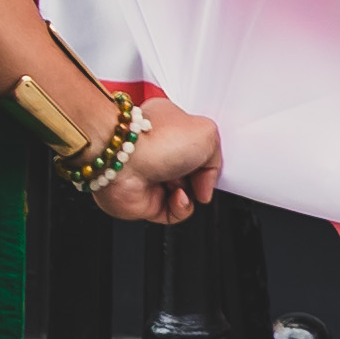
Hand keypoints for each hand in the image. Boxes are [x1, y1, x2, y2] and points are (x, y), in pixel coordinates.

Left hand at [90, 101, 223, 228]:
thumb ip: (216, 158)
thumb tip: (207, 183)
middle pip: (192, 173)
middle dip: (199, 178)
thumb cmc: (154, 138)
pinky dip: (181, 208)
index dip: (207, 157)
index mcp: (171, 126)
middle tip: (200, 176)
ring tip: (184, 186)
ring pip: (185, 195)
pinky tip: (177, 196)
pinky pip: (173, 213)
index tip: (213, 163)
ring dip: (191, 194)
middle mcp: (159, 152)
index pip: (196, 145)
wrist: (122, 160)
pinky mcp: (145, 202)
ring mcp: (151, 177)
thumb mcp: (207, 133)